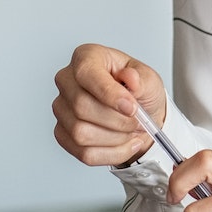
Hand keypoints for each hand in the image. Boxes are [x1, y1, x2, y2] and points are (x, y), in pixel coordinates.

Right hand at [52, 43, 166, 167]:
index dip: (109, 94)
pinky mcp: (63, 134)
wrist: (140, 116)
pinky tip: (125, 144)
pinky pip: (84, 153)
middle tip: (138, 121)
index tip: (132, 108)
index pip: (86, 73)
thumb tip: (130, 78)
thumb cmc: (140, 92)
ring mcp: (62, 108)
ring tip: (132, 132)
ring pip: (81, 133)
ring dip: (115, 138)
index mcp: (87, 57)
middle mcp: (67, 80)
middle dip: (117, 121)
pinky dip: (111, 154)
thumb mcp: (149, 79)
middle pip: (80, 107)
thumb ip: (142, 78)